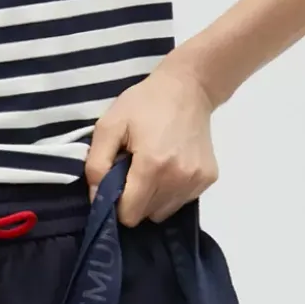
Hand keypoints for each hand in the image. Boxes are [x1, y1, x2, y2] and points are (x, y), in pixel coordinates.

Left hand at [85, 53, 218, 225]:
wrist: (188, 88)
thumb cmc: (144, 104)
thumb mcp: (108, 125)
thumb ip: (96, 165)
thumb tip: (97, 197)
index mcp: (152, 166)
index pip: (129, 214)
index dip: (116, 203)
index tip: (115, 184)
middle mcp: (178, 179)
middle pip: (146, 215)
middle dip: (134, 199)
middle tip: (133, 170)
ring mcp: (197, 180)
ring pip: (164, 212)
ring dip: (153, 198)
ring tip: (152, 167)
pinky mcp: (209, 178)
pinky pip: (181, 201)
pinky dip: (171, 191)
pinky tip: (170, 165)